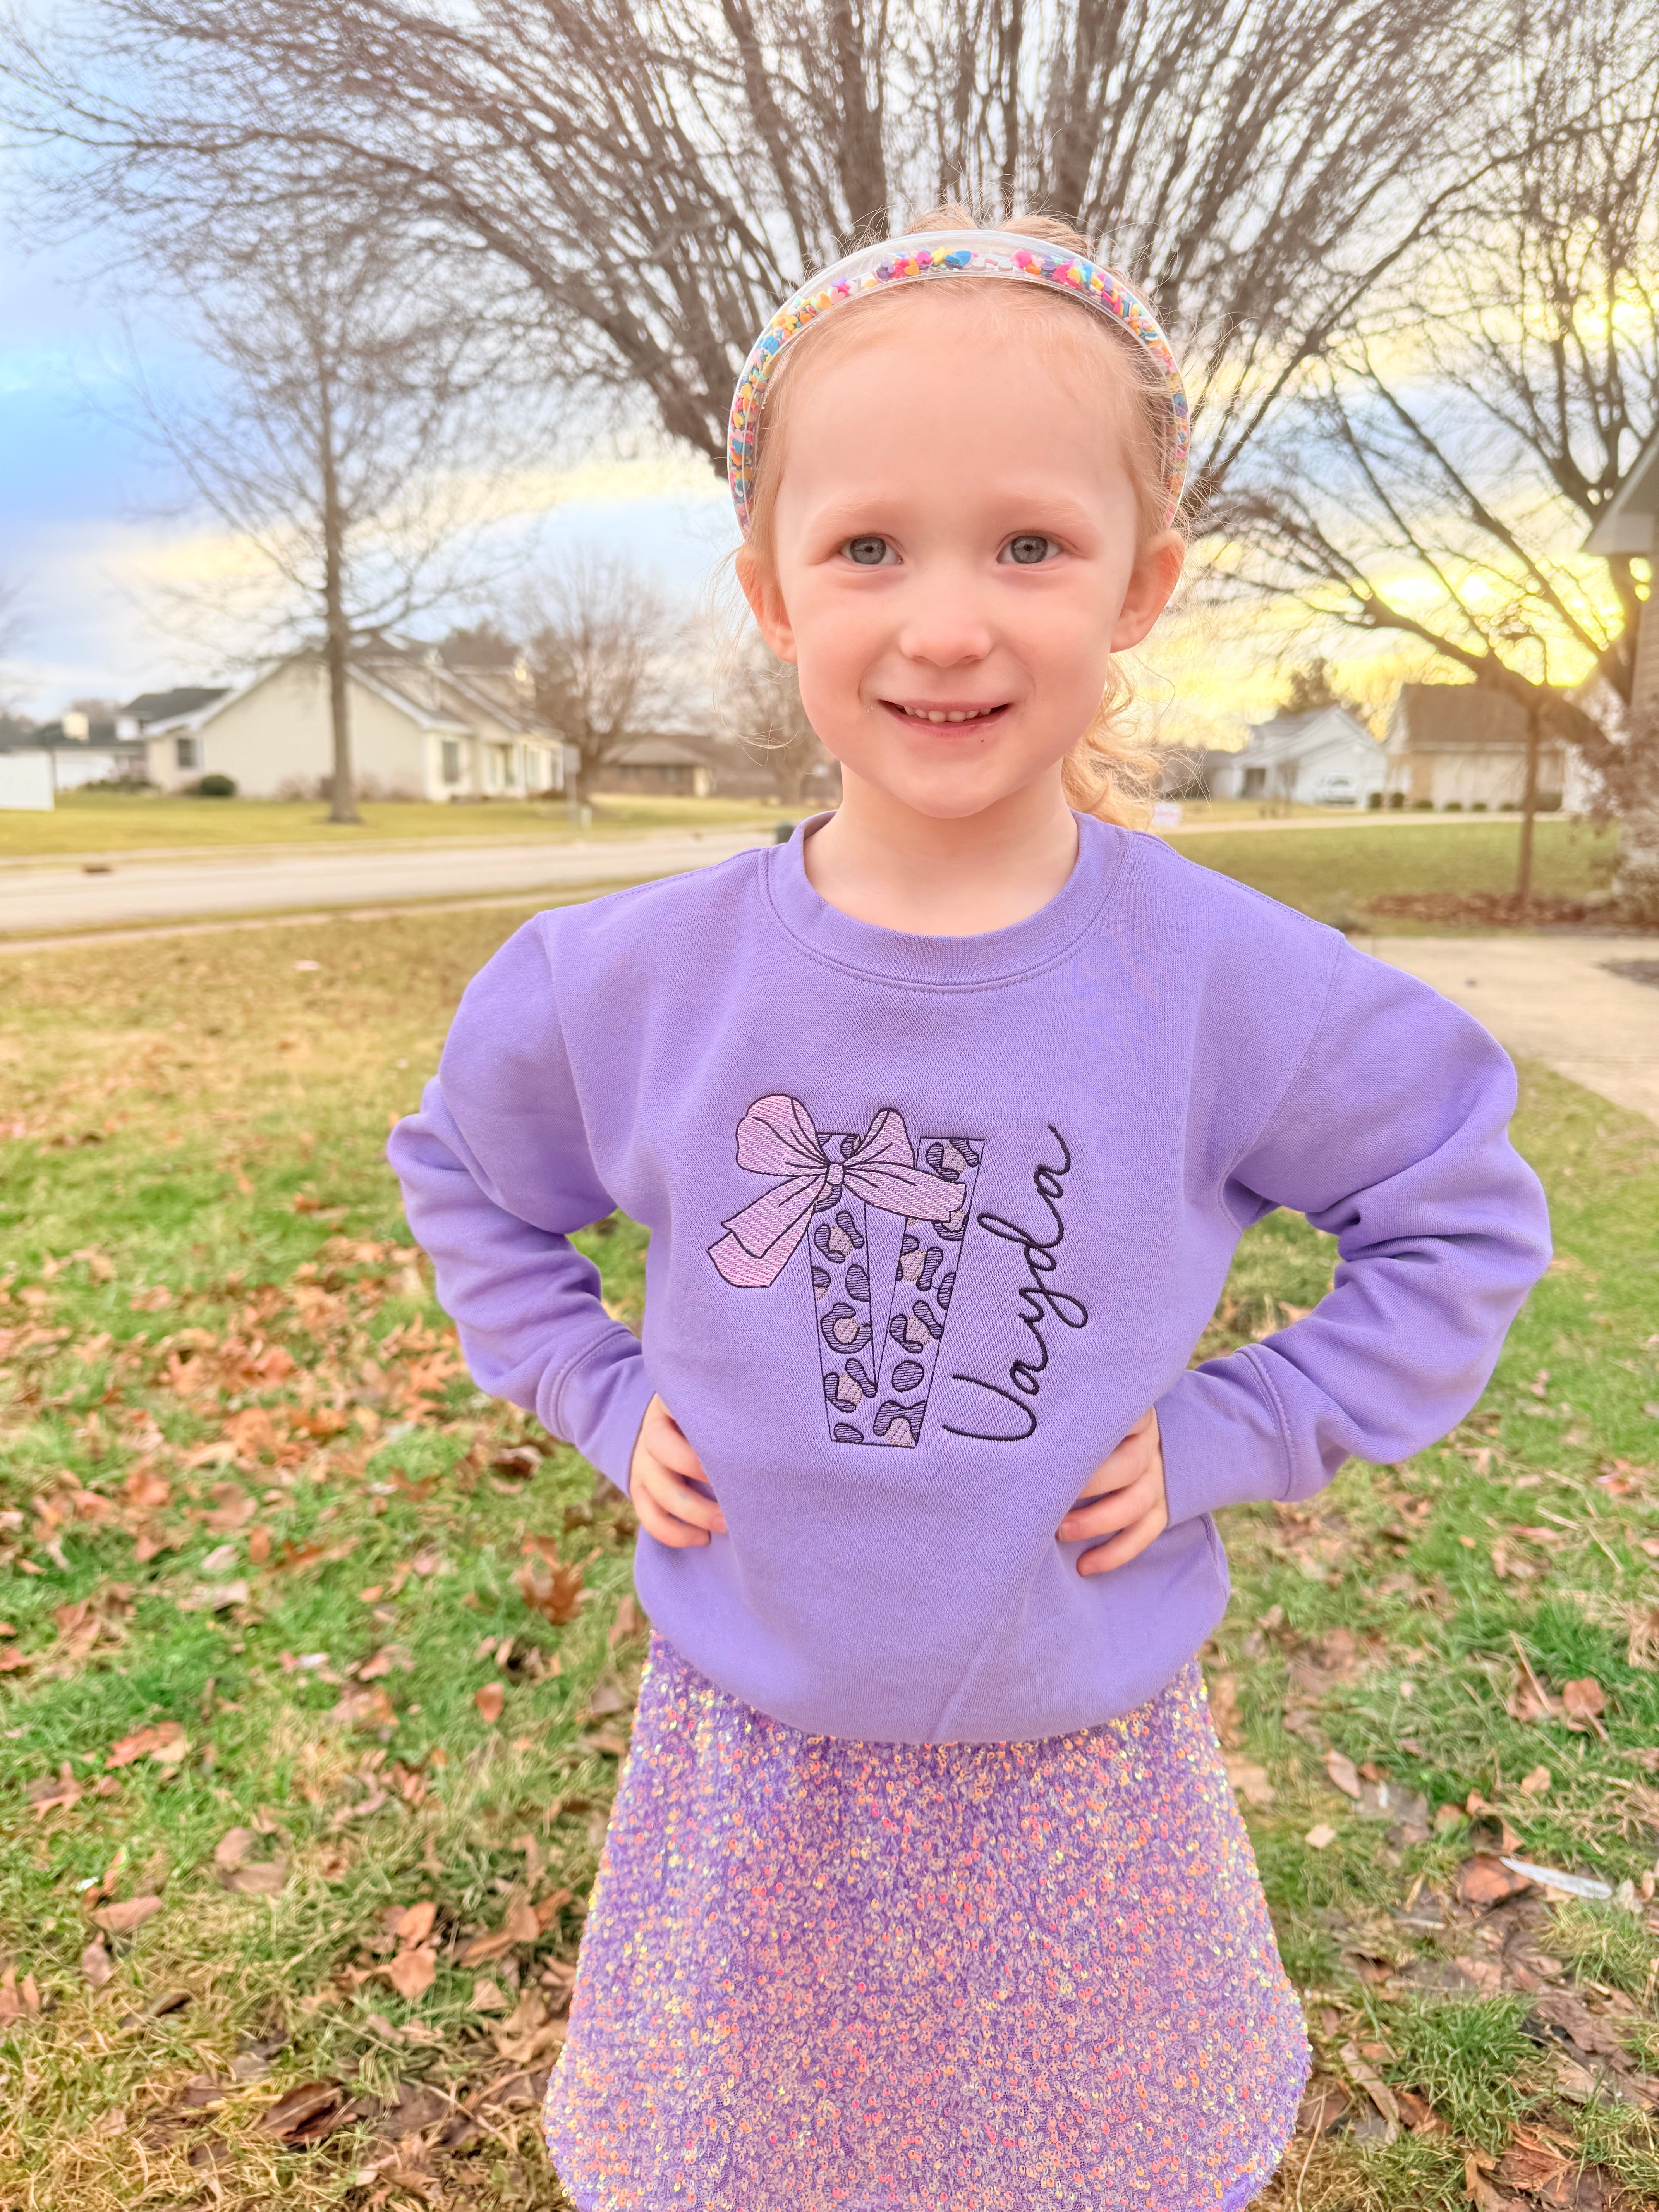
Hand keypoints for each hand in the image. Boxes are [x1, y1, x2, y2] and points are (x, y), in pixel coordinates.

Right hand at [628, 1394, 726, 1548]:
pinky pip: (649, 1516)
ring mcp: (643, 1460)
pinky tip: (703, 1538)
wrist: (685, 1430)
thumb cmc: (721, 1419)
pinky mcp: (640, 1488)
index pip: (677, 1403)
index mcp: (673, 1400)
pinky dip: (674, 1533)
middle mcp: (652, 1427)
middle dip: (697, 1469)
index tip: (734, 1441)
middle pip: (660, 1446)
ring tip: (726, 1523)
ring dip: (693, 1510)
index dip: (702, 1425)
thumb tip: (776, 1426)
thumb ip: (736, 1412)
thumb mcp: (722, 1406)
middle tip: (736, 1487)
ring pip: (656, 1488)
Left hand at [1058, 1409, 1167, 1575]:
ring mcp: (1156, 1478)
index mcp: (1131, 1415)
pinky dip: (1114, 1553)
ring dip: (1097, 1521)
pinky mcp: (1159, 1508)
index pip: (1124, 1414)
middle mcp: (1149, 1445)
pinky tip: (1084, 1565)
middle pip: (1130, 1464)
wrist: (1114, 1444)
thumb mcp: (1078, 1415)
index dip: (1095, 1430)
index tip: (1057, 1440)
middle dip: (1089, 1484)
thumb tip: (1010, 1416)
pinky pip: (1144, 1534)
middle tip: (1049, 1496)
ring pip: (1137, 1504)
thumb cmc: (1077, 1429)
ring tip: (1060, 1531)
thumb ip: (1060, 1417)